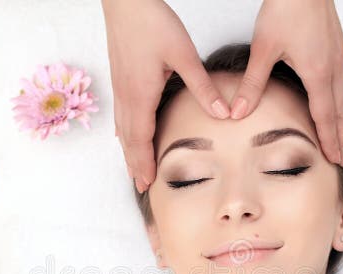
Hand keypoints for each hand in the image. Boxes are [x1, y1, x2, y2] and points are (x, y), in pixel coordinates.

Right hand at [101, 0, 231, 192]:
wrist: (125, 1)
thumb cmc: (151, 22)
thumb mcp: (183, 55)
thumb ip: (203, 86)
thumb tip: (223, 112)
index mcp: (141, 94)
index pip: (142, 139)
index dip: (144, 163)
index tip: (148, 183)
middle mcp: (126, 95)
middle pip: (129, 140)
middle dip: (135, 164)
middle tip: (141, 186)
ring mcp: (120, 87)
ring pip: (122, 128)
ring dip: (128, 152)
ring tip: (133, 169)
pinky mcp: (120, 78)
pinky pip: (120, 114)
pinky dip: (123, 132)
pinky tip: (123, 135)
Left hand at [230, 0, 342, 167]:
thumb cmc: (287, 9)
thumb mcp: (263, 49)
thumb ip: (252, 84)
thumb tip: (237, 113)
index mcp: (317, 74)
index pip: (324, 116)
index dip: (328, 141)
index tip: (334, 160)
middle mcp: (333, 68)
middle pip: (339, 112)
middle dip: (341, 139)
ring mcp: (339, 57)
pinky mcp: (338, 46)